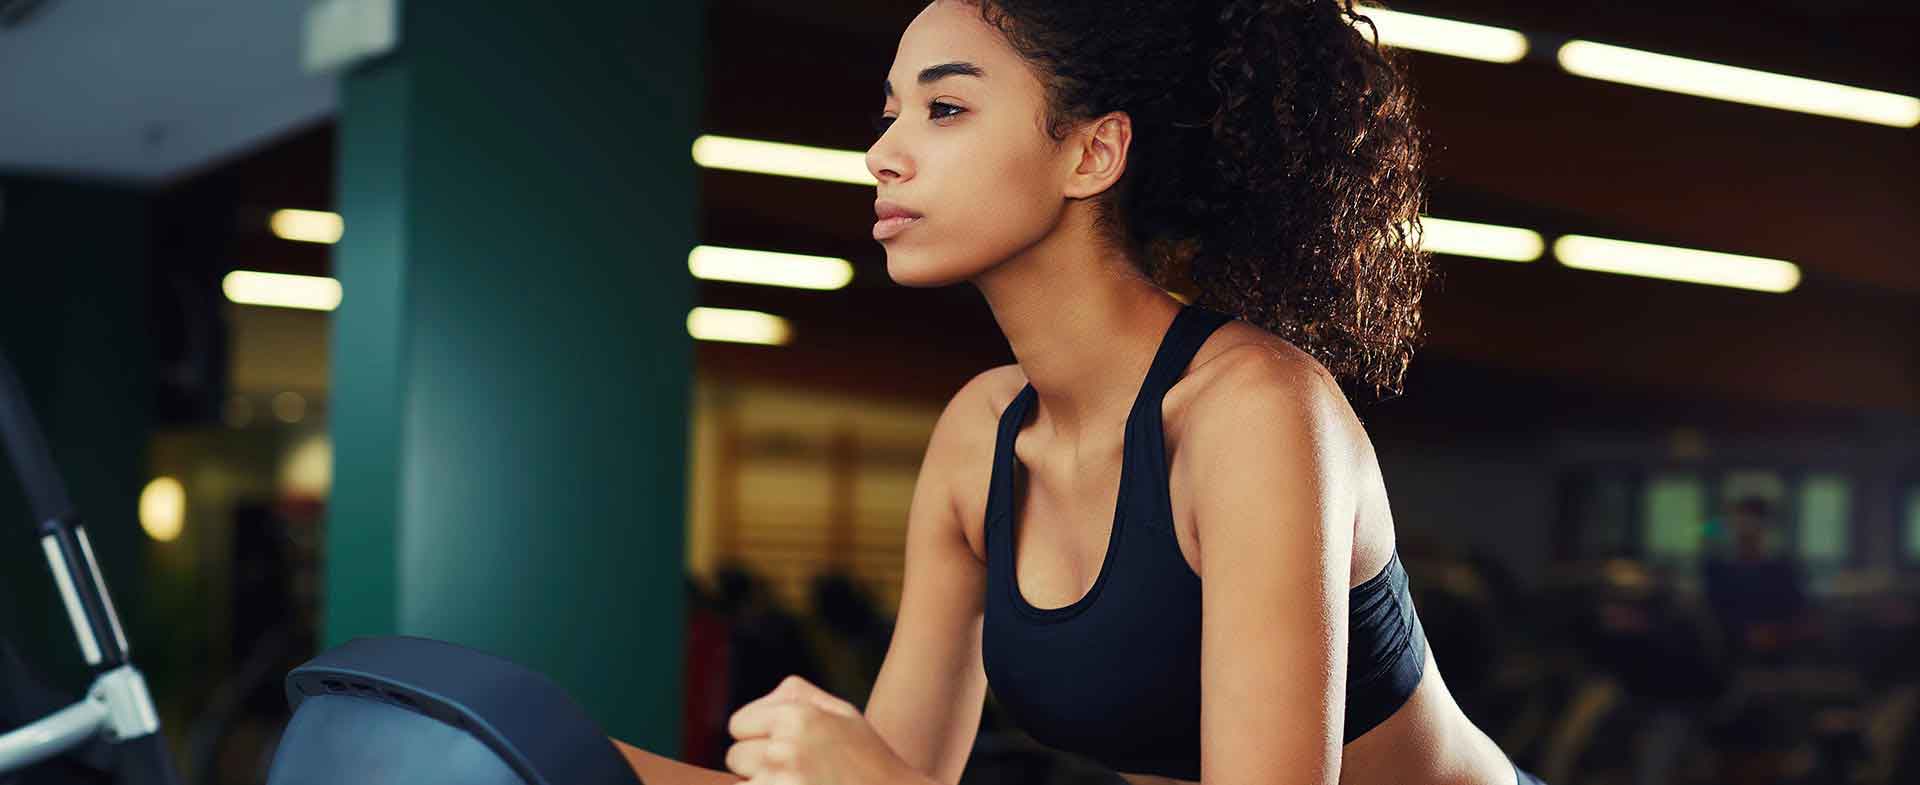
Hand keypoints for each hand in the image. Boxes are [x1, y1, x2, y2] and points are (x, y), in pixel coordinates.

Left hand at [725, 675, 921, 784]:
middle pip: (735, 757)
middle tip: (797, 773)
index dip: (758, 738)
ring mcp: (781, 782)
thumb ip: (797, 696)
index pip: (738, 724)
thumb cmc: (870, 761)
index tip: (784, 750)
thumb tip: (761, 699)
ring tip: (799, 784)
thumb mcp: (843, 714)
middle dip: (758, 767)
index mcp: (797, 715)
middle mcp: (785, 748)